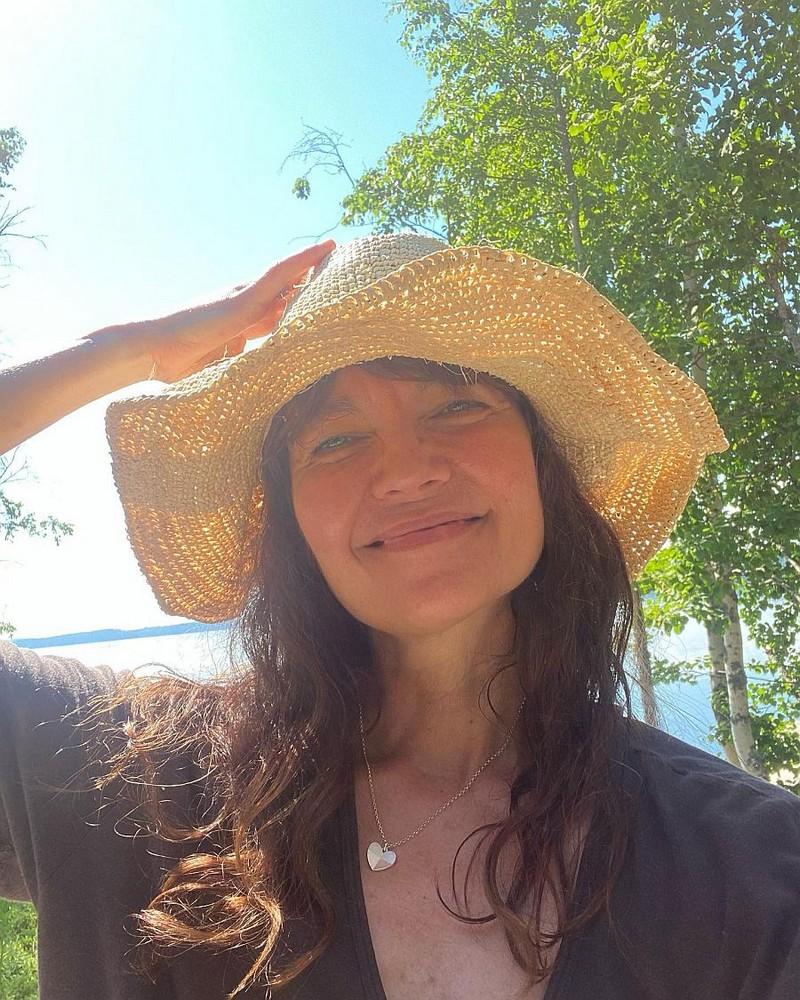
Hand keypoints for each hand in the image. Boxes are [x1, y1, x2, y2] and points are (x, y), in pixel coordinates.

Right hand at [97, 239, 335, 383]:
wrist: (152, 352)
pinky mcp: (242, 300)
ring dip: (314, 262)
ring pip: (287, 276)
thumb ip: (244, 367)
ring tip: (340, 247)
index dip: (302, 300)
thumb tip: (265, 381)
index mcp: (241, 322)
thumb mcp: (224, 368)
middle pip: (287, 288)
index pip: (279, 309)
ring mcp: (242, 298)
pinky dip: (302, 261)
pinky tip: (324, 249)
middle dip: (313, 276)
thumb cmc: (180, 366)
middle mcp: (243, 304)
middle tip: (342, 263)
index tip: (325, 297)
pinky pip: (279, 275)